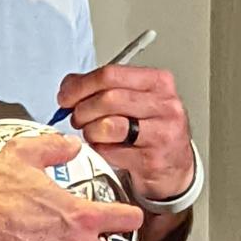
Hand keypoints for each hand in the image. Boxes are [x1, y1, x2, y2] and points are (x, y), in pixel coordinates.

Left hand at [57, 65, 193, 201]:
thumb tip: (69, 85)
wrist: (174, 166)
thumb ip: (102, 87)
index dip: (80, 86)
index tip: (66, 96)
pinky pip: (111, 151)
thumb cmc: (150, 129)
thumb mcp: (132, 100)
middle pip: (108, 99)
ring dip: (91, 132)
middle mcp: (164, 104)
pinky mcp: (152, 158)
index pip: (110, 74)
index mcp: (157, 81)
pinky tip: (108, 149)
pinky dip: (101, 150)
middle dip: (83, 110)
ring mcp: (162, 132)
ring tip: (93, 134)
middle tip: (78, 119)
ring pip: (108, 125)